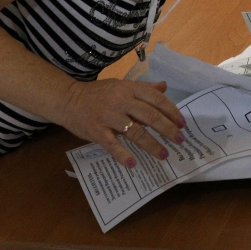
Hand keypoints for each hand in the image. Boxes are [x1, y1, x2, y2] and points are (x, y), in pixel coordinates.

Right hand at [59, 78, 185, 168]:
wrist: (68, 99)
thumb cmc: (98, 93)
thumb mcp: (121, 85)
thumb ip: (144, 87)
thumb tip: (164, 86)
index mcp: (129, 89)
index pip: (156, 99)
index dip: (171, 111)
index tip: (182, 123)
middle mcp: (121, 101)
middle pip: (150, 116)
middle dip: (167, 129)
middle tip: (180, 140)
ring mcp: (109, 117)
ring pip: (135, 131)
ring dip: (151, 145)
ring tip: (164, 155)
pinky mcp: (97, 131)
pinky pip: (112, 144)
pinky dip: (123, 155)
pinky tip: (133, 164)